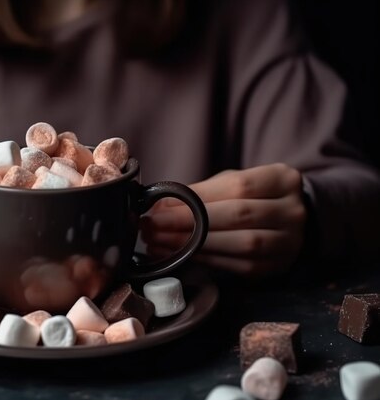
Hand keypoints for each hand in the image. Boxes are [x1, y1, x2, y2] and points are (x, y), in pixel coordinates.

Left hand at [140, 163, 306, 277]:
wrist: (289, 220)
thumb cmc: (252, 197)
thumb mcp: (231, 183)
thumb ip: (200, 192)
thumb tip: (158, 206)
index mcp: (283, 180)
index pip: (238, 186)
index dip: (196, 198)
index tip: (160, 208)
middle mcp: (292, 211)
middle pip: (239, 216)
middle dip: (189, 223)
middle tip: (153, 227)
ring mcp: (289, 242)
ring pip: (241, 244)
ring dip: (195, 245)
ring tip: (160, 243)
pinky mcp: (276, 267)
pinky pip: (238, 266)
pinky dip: (205, 260)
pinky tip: (180, 256)